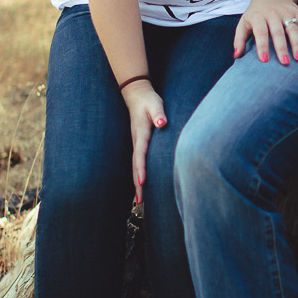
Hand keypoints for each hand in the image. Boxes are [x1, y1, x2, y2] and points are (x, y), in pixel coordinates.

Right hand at [121, 79, 166, 198]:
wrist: (137, 95)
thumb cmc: (149, 100)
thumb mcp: (155, 104)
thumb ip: (159, 113)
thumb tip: (162, 123)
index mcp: (141, 134)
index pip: (140, 154)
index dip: (141, 169)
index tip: (142, 182)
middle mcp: (136, 141)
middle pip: (136, 166)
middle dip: (137, 184)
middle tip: (140, 201)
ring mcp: (136, 144)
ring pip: (136, 167)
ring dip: (137, 183)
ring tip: (140, 201)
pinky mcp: (138, 144)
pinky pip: (138, 163)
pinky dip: (138, 175)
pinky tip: (141, 186)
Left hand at [234, 0, 297, 65]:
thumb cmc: (256, 14)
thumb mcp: (244, 23)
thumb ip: (239, 39)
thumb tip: (236, 55)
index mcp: (258, 17)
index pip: (261, 32)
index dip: (262, 46)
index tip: (264, 60)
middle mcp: (273, 14)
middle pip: (278, 32)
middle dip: (281, 47)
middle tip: (284, 63)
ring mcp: (286, 12)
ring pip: (292, 28)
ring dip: (296, 43)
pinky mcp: (297, 12)